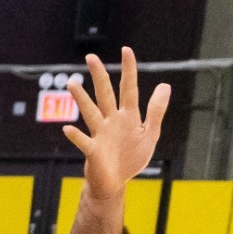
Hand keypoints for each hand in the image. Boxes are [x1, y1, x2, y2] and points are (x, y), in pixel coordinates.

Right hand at [64, 48, 169, 200]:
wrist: (116, 183)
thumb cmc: (131, 158)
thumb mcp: (150, 133)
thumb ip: (156, 110)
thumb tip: (164, 84)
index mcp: (128, 116)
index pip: (129, 88)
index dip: (129, 70)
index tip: (126, 50)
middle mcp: (112, 121)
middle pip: (105, 94)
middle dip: (99, 76)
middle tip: (90, 57)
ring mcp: (101, 135)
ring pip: (91, 113)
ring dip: (81, 99)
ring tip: (72, 83)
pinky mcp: (94, 152)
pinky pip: (84, 142)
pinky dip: (76, 136)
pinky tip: (68, 129)